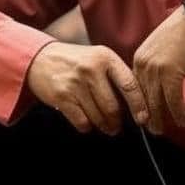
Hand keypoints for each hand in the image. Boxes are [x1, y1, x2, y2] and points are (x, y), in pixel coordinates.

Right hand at [26, 42, 148, 134]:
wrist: (41, 59)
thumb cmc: (77, 63)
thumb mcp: (98, 59)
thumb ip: (117, 75)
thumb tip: (141, 104)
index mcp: (105, 57)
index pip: (129, 85)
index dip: (139, 105)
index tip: (143, 120)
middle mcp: (91, 68)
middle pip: (112, 107)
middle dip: (117, 122)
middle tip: (117, 127)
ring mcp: (75, 82)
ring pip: (98, 117)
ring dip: (103, 126)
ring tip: (105, 126)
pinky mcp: (62, 96)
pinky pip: (82, 122)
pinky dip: (87, 126)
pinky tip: (86, 121)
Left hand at [132, 6, 184, 133]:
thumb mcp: (162, 51)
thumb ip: (157, 67)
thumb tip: (161, 86)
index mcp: (139, 58)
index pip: (135, 87)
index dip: (139, 103)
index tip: (142, 116)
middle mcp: (143, 64)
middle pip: (142, 97)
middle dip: (146, 115)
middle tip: (150, 129)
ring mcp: (156, 68)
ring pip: (155, 101)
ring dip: (160, 118)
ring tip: (161, 130)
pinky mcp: (171, 72)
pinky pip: (172, 99)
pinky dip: (177, 112)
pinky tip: (181, 121)